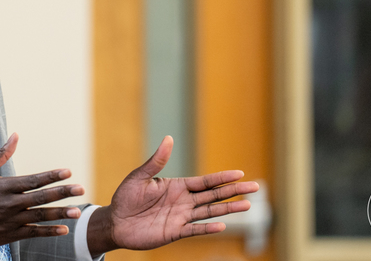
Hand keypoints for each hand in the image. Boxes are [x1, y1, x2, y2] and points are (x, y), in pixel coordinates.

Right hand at [0, 133, 83, 256]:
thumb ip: (0, 154)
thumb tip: (15, 136)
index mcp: (3, 186)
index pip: (33, 180)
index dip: (52, 176)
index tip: (67, 172)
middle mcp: (9, 204)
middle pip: (41, 197)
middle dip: (63, 193)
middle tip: (81, 189)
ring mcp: (10, 221)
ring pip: (40, 216)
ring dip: (60, 213)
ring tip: (77, 211)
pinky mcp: (9, 235)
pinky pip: (33, 234)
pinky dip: (48, 232)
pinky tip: (63, 229)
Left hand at [86, 136, 259, 256]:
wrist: (115, 222)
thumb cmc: (125, 198)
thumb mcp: (139, 177)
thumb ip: (156, 161)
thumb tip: (168, 138)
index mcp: (176, 186)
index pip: (204, 181)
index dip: (222, 177)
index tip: (240, 173)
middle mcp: (183, 201)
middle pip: (213, 195)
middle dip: (234, 191)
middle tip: (255, 187)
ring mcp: (181, 217)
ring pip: (209, 212)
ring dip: (228, 209)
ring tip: (248, 205)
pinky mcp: (174, 232)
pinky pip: (194, 230)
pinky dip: (208, 228)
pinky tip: (222, 225)